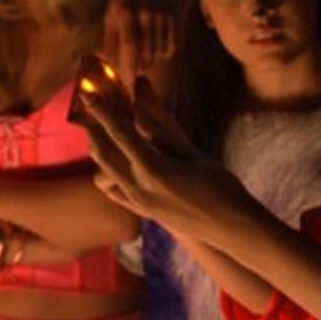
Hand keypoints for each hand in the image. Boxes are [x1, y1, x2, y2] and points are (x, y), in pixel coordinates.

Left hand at [83, 77, 253, 241]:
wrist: (231, 228)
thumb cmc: (219, 185)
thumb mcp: (191, 152)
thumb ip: (161, 124)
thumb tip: (143, 91)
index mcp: (153, 169)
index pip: (120, 133)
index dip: (103, 112)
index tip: (89, 95)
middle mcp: (138, 188)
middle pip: (103, 153)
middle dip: (95, 129)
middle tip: (92, 110)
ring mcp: (138, 203)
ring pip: (103, 173)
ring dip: (100, 153)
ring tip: (106, 135)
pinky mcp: (142, 212)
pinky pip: (113, 191)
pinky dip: (109, 174)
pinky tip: (119, 163)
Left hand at [103, 0, 177, 78]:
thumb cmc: (123, 0)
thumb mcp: (110, 16)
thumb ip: (108, 40)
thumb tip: (103, 61)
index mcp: (127, 12)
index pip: (130, 45)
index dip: (129, 66)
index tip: (128, 81)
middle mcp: (147, 13)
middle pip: (146, 53)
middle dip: (139, 66)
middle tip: (134, 69)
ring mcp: (164, 15)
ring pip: (159, 52)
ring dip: (151, 60)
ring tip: (143, 55)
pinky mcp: (176, 17)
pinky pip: (172, 47)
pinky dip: (163, 53)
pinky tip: (155, 47)